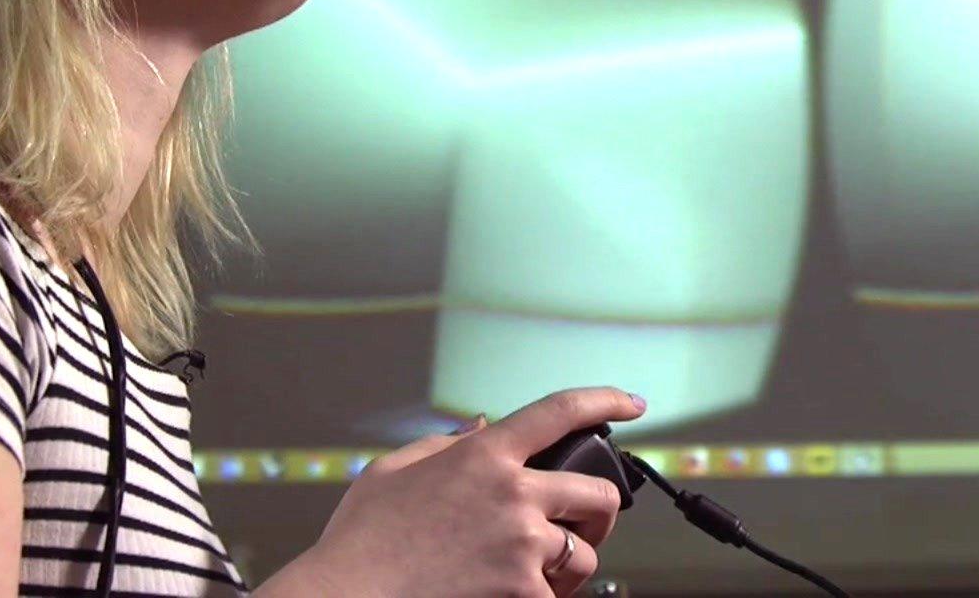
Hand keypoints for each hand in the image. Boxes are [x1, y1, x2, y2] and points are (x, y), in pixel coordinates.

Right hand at [282, 386, 646, 597]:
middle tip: (584, 523)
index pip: (560, 412)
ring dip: (571, 564)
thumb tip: (480, 429)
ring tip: (542, 572)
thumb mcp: (393, 470)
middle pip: (598, 492)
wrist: (347, 595)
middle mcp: (512, 494)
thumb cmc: (362, 539)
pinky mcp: (521, 591)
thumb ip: (444, 445)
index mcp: (483, 456)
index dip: (605, 400)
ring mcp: (521, 545)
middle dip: (598, 510)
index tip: (631, 402)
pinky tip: (516, 595)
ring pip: (585, 553)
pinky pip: (559, 596)